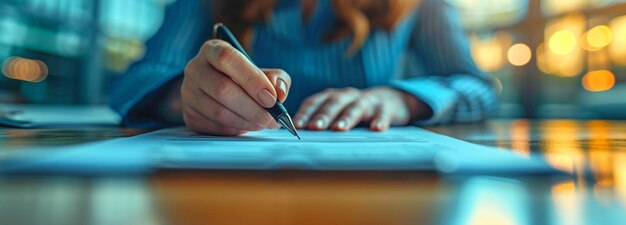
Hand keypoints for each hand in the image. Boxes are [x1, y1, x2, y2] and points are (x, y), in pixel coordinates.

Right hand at [181, 39, 290, 134]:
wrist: (217, 95)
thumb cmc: (244, 80)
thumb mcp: (263, 72)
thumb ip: (276, 78)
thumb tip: (279, 92)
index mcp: (213, 50)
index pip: (228, 58)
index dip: (251, 78)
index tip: (271, 98)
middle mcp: (195, 69)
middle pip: (223, 89)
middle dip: (253, 108)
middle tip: (273, 118)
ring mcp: (189, 93)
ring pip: (219, 112)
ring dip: (248, 121)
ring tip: (265, 123)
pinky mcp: (190, 115)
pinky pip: (216, 127)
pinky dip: (237, 129)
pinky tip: (249, 125)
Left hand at [293, 87, 431, 131]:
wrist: (391, 101)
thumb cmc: (356, 110)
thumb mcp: (338, 112)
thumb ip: (321, 121)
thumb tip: (297, 138)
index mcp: (333, 97)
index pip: (315, 102)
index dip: (305, 113)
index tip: (296, 126)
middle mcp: (348, 96)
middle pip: (334, 103)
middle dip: (323, 115)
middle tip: (314, 127)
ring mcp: (367, 101)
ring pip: (356, 107)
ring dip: (346, 117)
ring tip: (339, 129)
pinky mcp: (386, 107)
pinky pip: (383, 113)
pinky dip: (380, 120)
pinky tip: (376, 129)